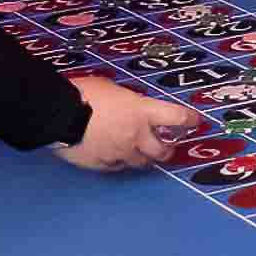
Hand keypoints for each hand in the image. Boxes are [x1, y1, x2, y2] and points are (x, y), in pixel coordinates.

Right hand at [53, 76, 197, 170]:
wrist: (59, 115)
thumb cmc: (84, 93)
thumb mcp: (112, 89)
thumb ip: (126, 101)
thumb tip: (128, 106)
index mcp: (142, 111)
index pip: (176, 117)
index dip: (189, 120)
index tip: (195, 121)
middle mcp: (136, 135)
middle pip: (163, 151)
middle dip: (167, 150)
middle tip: (167, 148)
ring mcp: (121, 152)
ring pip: (141, 162)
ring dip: (143, 157)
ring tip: (138, 152)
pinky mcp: (104, 164)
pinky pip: (117, 166)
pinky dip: (118, 161)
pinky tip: (113, 155)